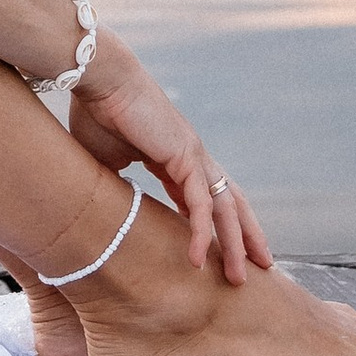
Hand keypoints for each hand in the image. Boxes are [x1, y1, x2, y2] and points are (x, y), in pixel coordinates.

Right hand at [66, 28, 270, 286]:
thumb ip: (114, 185)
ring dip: (235, 244)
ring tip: (239, 278)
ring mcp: (193, 155)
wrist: (97, 78)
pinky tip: (198, 258)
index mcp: (175, 157)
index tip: (220, 251)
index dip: (215, 225)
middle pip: (230, 203)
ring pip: (224, 208)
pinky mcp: (185, 155)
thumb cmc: (95, 112)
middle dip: (245, 237)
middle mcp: (192, 156)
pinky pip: (200, 203)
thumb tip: (108, 211)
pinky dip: (201, 231)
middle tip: (260, 266)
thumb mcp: (104, 160)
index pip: (206, 197)